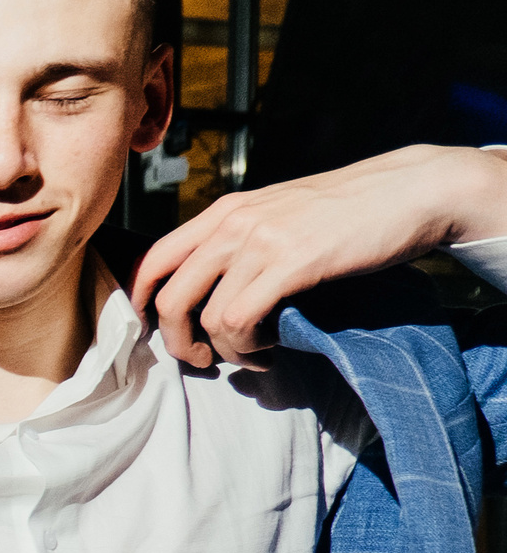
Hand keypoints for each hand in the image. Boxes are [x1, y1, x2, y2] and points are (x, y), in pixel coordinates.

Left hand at [133, 144, 506, 368]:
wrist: (410, 190)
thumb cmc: (347, 211)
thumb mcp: (279, 215)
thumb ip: (241, 243)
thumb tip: (210, 293)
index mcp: (224, 211)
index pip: (154, 258)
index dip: (142, 302)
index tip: (153, 332)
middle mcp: (232, 222)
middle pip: (169, 297)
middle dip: (176, 342)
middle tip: (200, 361)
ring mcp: (259, 240)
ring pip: (206, 317)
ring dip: (225, 351)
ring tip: (253, 355)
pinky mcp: (290, 262)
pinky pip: (240, 321)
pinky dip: (249, 347)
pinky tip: (271, 348)